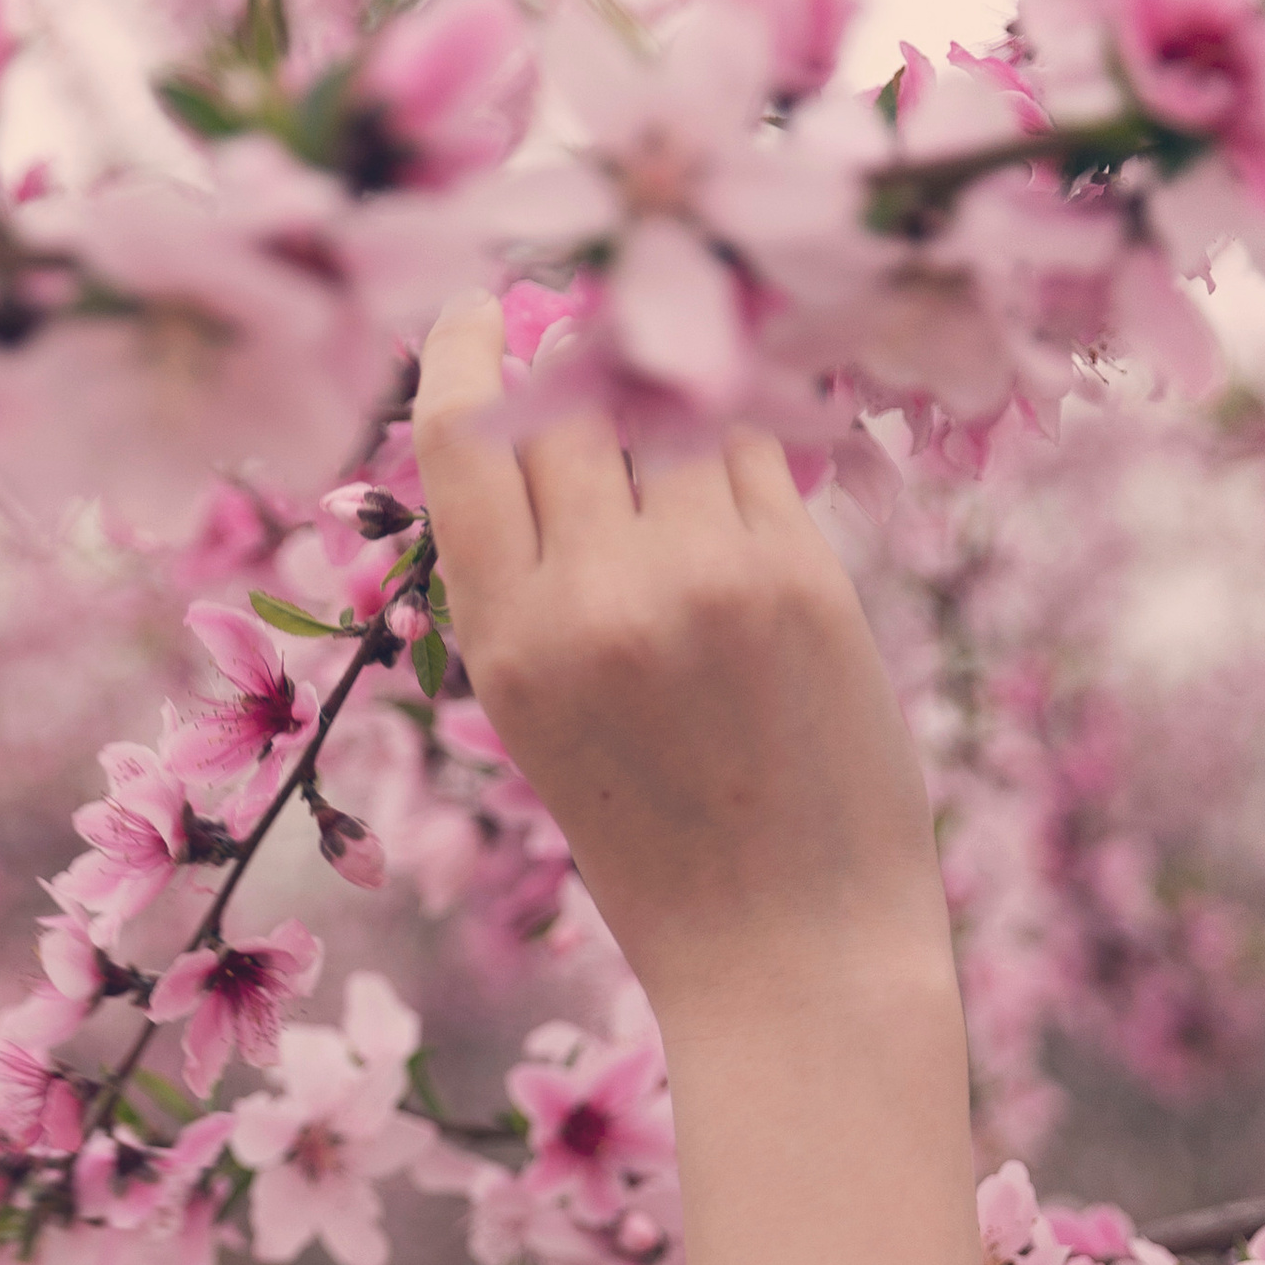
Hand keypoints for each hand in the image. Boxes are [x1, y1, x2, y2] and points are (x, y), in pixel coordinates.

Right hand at [411, 298, 951, 1020]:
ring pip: (673, 412)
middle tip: (608, 367)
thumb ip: (533, 589)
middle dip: (583, 373)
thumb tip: (545, 422)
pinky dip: (749, 460)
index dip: (470, 353)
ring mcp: (703, 577)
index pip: (462, 439)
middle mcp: (593, 596)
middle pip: (570, 403)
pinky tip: (750, 520)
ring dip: (676, 412)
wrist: (790, 957)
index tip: (483, 307)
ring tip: (691, 477)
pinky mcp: (802, 574)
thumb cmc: (664, 853)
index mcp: (507, 646)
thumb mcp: (547, 730)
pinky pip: (761, 453)